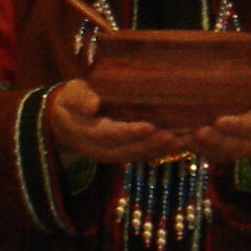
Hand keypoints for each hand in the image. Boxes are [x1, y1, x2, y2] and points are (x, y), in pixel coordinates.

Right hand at [46, 78, 184, 165]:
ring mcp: (113, 155)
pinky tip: (180, 143)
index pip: (111, 134)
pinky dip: (161, 151)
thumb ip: (80, 98)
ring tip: (184, 139)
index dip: (131, 132)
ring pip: (138, 156)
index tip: (150, 126)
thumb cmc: (72, 101)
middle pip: (129, 150)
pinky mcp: (123, 154)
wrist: (65, 122)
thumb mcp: (71, 95)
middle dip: (153, 144)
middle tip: (175, 134)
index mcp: (89, 132)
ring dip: (162, 150)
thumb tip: (92, 105)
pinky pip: (143, 156)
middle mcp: (101, 149)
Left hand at [184, 68, 250, 164]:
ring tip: (182, 137)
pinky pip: (207, 153)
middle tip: (198, 132)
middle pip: (233, 146)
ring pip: (218, 153)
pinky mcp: (220, 151)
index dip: (236, 126)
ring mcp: (235, 149)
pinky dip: (191, 148)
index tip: (219, 121)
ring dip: (200, 147)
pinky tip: (176, 139)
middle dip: (215, 141)